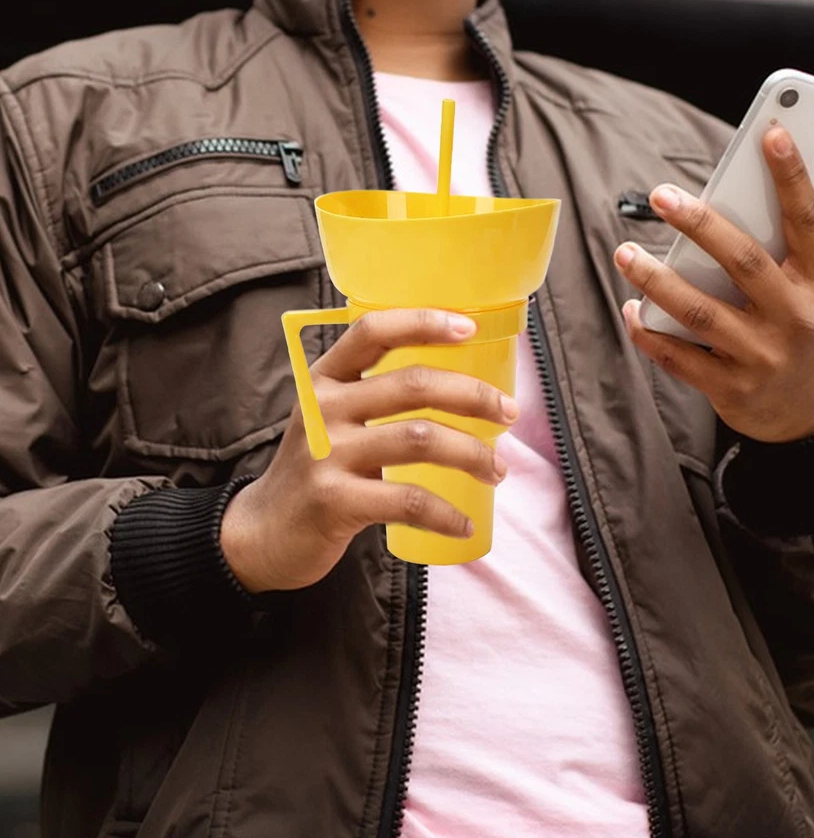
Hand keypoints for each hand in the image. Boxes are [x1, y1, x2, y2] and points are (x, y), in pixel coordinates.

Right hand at [221, 309, 517, 592]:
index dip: (423, 322)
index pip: (373, 330)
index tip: (469, 327)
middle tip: (509, 413)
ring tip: (497, 469)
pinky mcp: (334, 501)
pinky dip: (446, 513)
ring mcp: (327, 454)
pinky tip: (465, 523)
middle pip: (413, 385)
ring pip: (420, 439)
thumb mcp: (332, 418)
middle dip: (473, 396)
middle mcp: (324, 408)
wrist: (264, 532)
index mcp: (326, 378)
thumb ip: (376, 396)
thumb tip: (464, 385)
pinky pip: (408, 501)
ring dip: (472, 453)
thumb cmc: (318, 468)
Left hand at [615, 126, 813, 442]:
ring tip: (625, 253)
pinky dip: (649, 332)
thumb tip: (720, 201)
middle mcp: (796, 318)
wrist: (803, 413)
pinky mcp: (731, 388)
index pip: (809, 221)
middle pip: (743, 261)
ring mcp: (763, 356)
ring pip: (700, 312)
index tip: (771, 134)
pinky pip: (679, 357)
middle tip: (662, 195)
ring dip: (657, 280)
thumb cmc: (798, 329)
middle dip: (701, 224)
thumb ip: (777, 253)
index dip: (792, 176)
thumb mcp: (809, 291)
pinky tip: (631, 310)